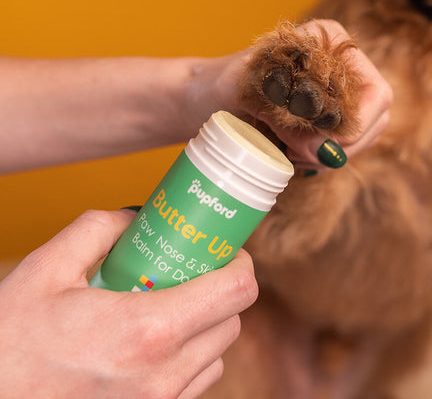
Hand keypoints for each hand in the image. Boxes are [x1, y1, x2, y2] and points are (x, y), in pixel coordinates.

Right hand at [0, 209, 257, 398]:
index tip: (225, 251)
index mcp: (145, 330)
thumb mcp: (46, 269)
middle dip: (220, 289)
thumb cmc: (10, 346)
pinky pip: (196, 381)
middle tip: (192, 272)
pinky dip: (190, 356)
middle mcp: (162, 375)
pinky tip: (155, 341)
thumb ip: (99, 229)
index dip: (239, 263)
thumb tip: (137, 219)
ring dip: (206, 324)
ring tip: (169, 305)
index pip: (235, 291)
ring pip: (217, 353)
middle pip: (231, 320)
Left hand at [199, 19, 391, 170]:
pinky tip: (291, 155)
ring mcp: (339, 89)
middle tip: (297, 157)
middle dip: (342, 147)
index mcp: (328, 40)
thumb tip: (322, 149)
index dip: (353, 128)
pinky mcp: (329, 114)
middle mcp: (341, 62)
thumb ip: (287, 118)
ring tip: (288, 155)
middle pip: (376, 117)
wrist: (205, 97)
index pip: (374, 92)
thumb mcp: (249, 95)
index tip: (314, 147)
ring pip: (363, 136)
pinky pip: (344, 145)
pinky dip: (320, 158)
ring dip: (329, 155)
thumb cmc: (221, 86)